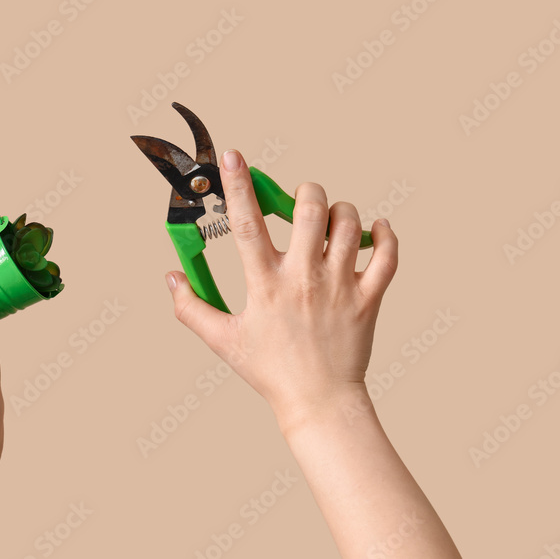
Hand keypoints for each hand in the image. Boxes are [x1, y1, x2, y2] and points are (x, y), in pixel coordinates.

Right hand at [165, 149, 397, 434]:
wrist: (319, 402)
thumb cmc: (270, 371)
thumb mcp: (223, 341)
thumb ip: (190, 308)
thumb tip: (171, 278)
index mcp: (266, 284)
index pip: (247, 223)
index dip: (238, 184)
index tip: (233, 157)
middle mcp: (305, 278)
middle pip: (311, 209)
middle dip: (305, 193)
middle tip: (300, 204)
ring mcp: (341, 286)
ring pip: (349, 224)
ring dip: (340, 212)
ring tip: (331, 222)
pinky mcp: (369, 298)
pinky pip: (388, 255)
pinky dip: (385, 235)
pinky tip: (374, 230)